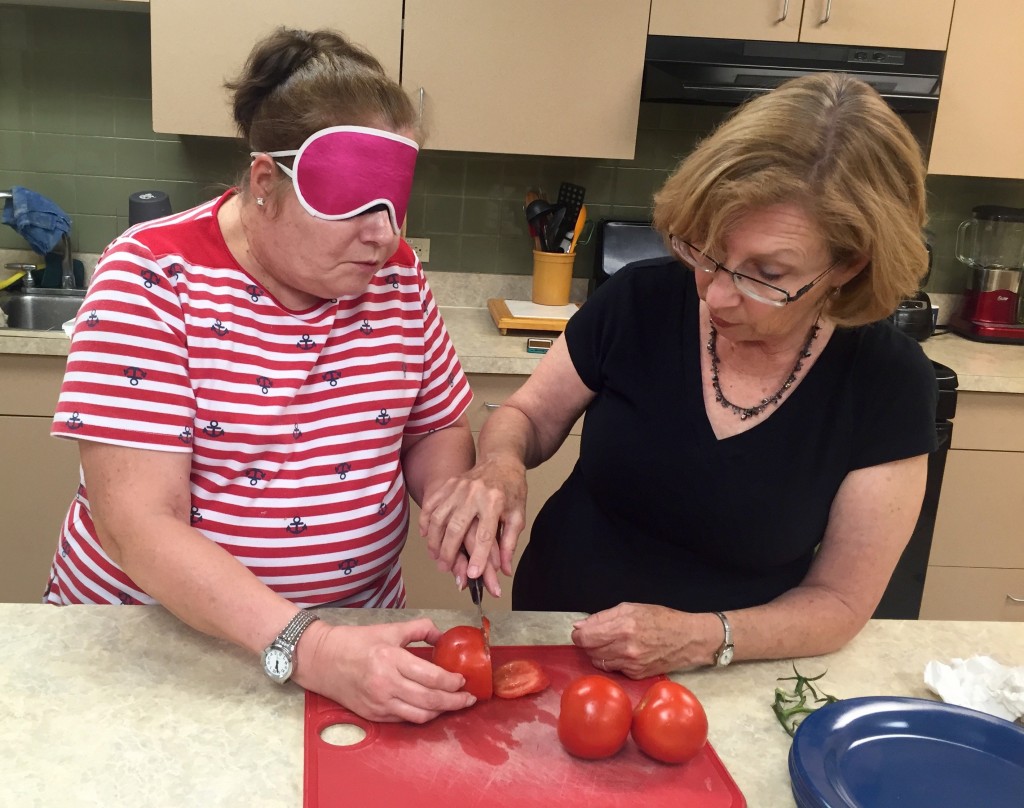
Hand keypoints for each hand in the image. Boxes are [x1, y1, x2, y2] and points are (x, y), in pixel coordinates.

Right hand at [294, 618, 476, 722]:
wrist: (321, 659)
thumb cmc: (354, 642)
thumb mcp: (389, 629)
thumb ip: (419, 629)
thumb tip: (442, 635)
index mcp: (391, 659)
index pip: (431, 677)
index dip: (452, 682)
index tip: (463, 680)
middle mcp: (386, 684)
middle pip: (430, 700)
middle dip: (454, 701)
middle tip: (468, 698)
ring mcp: (379, 702)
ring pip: (419, 715)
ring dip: (440, 712)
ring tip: (453, 705)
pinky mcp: (373, 715)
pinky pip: (404, 720)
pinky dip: (421, 716)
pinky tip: (430, 708)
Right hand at [419, 455, 527, 592]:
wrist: (501, 461)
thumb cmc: (512, 490)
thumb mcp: (518, 515)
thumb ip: (510, 543)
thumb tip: (505, 571)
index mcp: (495, 502)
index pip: (485, 535)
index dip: (479, 556)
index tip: (473, 575)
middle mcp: (475, 494)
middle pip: (456, 527)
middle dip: (449, 551)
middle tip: (445, 568)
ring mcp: (459, 487)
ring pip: (439, 517)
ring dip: (434, 539)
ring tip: (435, 556)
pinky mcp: (449, 484)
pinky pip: (431, 504)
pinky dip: (426, 520)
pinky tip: (426, 535)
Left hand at [570, 603, 718, 678]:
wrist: (688, 640)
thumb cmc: (662, 620)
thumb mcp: (631, 608)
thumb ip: (602, 617)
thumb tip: (580, 626)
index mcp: (623, 626)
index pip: (585, 637)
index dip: (579, 634)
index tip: (581, 631)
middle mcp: (625, 647)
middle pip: (589, 650)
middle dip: (588, 643)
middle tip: (597, 636)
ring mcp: (630, 664)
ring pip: (598, 662)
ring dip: (599, 653)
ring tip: (611, 643)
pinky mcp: (635, 675)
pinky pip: (613, 669)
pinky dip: (613, 661)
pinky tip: (623, 652)